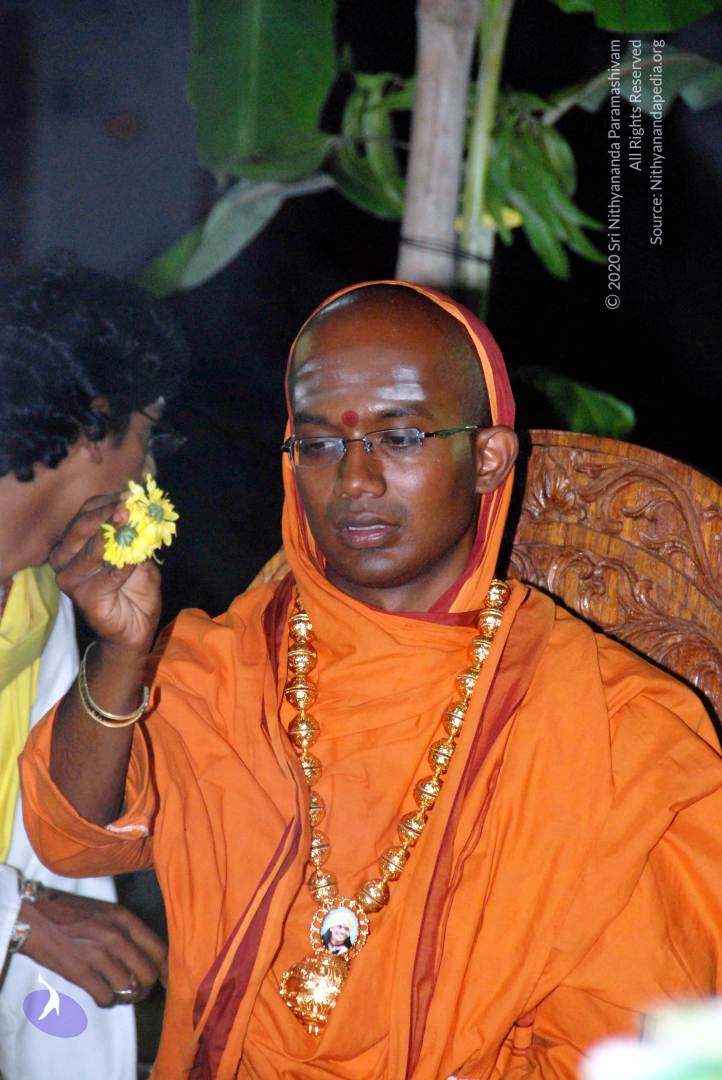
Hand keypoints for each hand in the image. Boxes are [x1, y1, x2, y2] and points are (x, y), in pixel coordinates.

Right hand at [18, 888, 166, 1006]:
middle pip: (148, 973)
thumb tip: (148, 955)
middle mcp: (116, 937)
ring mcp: (98, 955)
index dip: (167, 970)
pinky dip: (107, 1000)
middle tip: (138, 990)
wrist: (37, 916)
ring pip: (129, 988)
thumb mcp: (107, 912)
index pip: (159, 950)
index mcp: (125, 919)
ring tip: (119, 993)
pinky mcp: (80, 972)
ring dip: (126, 996)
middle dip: (146, 987)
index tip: (167, 981)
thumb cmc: (72, 913)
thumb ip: (127, 930)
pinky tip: (101, 994)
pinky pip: (106, 997)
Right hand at [49, 494, 160, 653]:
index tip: (130, 493)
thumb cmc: (134, 589)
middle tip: (127, 506)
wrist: (135, 628)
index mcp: (76, 543)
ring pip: (90, 549)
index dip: (106, 502)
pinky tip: (135, 560)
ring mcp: (71, 579)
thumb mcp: (138, 554)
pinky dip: (122, 565)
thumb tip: (143, 507)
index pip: (85, 513)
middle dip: (106, 514)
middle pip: (81, 527)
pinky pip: (106, 574)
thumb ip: (136, 534)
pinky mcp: (83, 597)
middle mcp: (66, 559)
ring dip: (113, 535)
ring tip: (131, 523)